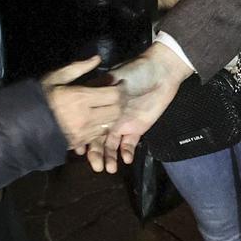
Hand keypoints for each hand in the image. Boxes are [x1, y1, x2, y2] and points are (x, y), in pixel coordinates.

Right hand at [40, 57, 122, 151]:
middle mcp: (85, 117)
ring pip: (110, 124)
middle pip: (116, 111)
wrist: (21, 124)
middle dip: (120, 102)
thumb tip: (97, 58)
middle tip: (116, 95)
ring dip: (112, 115)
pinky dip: (101, 126)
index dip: (120, 88)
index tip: (118, 83)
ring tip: (107, 106)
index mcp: (80, 98)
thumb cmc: (39, 97)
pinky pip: (98, 135)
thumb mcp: (56, 77)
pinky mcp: (79, 143)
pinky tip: (96, 118)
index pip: (113, 95)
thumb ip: (78, 68)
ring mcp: (83, 133)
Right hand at [88, 43, 187, 173]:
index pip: (87, 123)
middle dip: (95, 153)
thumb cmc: (136, 71)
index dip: (82, 136)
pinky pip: (129, 145)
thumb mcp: (114, 78)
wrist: (161, 73)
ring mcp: (121, 124)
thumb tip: (85, 102)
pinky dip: (126, 153)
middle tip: (96, 166)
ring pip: (111, 145)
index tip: (79, 150)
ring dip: (109, 157)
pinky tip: (126, 159)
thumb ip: (101, 92)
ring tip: (109, 169)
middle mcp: (107, 117)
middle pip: (97, 138)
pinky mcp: (136, 130)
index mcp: (98, 104)